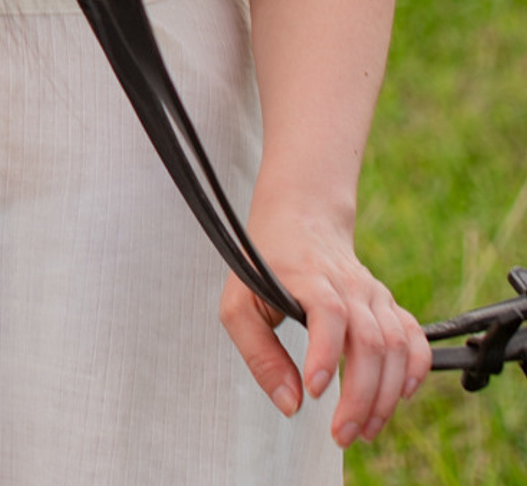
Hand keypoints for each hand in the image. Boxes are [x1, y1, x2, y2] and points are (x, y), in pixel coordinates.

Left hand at [219, 199, 430, 446]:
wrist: (299, 220)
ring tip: (365, 429)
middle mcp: (347, 284)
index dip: (325, 354)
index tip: (315, 390)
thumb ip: (258, 353)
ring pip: (396, 347)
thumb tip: (291, 403)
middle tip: (343, 434)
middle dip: (360, 397)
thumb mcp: (238, 301)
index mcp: (307, 277)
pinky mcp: (388, 304)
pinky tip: (402, 396)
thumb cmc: (264, 264)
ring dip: (386, 396)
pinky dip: (416, 369)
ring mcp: (372, 293)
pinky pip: (415, 338)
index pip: (328, 313)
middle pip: (370, 342)